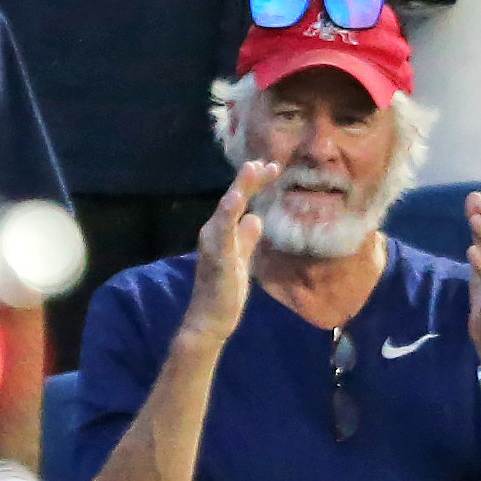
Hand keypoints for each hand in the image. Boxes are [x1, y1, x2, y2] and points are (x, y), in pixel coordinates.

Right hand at [183, 161, 272, 346]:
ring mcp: (213, 244)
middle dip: (250, 179)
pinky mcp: (217, 258)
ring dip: (239, 188)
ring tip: (251, 168)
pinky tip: (235, 202)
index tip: (270, 166)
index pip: (239, 200)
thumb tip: (254, 218)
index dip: (253, 183)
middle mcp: (213, 231)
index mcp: (221, 231)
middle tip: (268, 162)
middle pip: (234, 198)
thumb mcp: (241, 257)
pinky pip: (222, 234)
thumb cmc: (225, 290)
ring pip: (227, 210)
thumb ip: (247, 238)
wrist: (210, 319)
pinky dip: (228, 217)